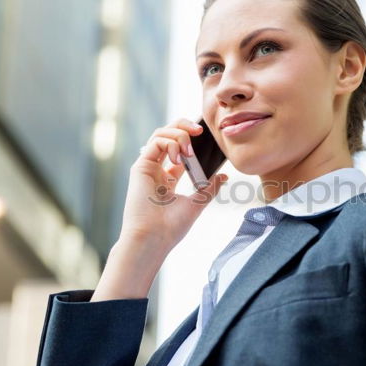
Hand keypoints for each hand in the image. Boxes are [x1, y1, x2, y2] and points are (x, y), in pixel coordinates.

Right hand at [119, 118, 227, 251]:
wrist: (154, 238)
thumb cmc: (171, 227)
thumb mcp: (197, 203)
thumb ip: (209, 188)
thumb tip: (224, 177)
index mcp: (168, 179)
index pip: (179, 149)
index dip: (191, 139)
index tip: (206, 137)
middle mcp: (156, 170)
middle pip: (167, 136)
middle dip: (183, 127)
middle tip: (200, 130)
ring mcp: (148, 167)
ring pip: (160, 134)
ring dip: (179, 134)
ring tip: (190, 149)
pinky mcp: (140, 167)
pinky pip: (155, 142)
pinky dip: (171, 143)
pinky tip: (180, 158)